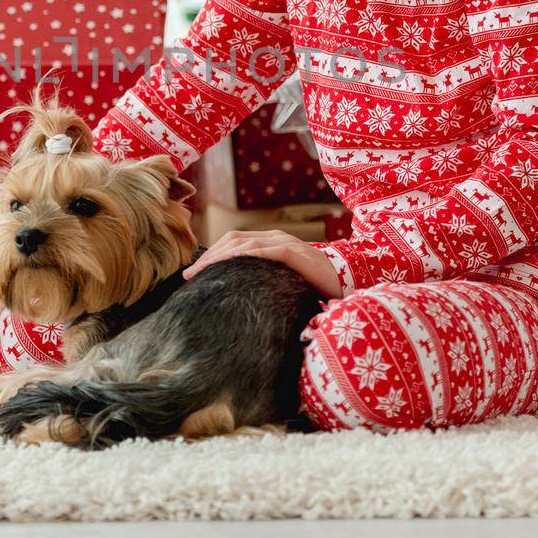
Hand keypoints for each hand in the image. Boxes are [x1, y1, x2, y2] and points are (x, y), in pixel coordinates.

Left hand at [182, 229, 343, 299]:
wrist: (347, 285)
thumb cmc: (313, 289)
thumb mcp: (281, 283)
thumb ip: (262, 283)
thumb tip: (236, 299)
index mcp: (271, 242)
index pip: (234, 242)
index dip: (211, 254)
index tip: (192, 273)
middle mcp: (276, 238)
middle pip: (233, 240)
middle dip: (208, 256)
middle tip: (189, 276)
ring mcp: (286, 243)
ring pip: (243, 244)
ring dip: (218, 258)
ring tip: (201, 274)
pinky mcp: (295, 254)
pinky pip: (263, 252)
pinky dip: (243, 257)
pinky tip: (228, 268)